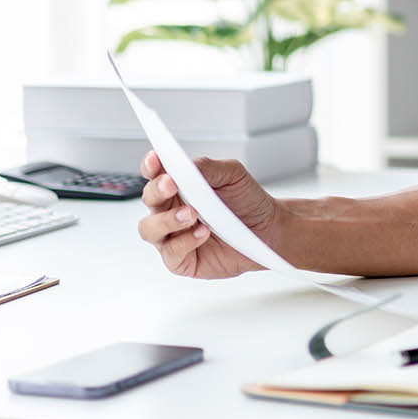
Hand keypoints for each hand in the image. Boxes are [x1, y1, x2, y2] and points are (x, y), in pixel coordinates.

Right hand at [136, 151, 280, 278]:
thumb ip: (207, 168)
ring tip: (191, 213)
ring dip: (167, 220)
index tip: (155, 158)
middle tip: (171, 184)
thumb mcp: (232, 174)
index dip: (151, 166)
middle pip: (150, 200)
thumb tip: (185, 165)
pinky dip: (186, 241)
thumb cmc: (246, 200)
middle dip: (157, 191)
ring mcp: (173, 236)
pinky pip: (172, 252)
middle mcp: (170, 211)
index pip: (155, 174)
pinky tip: (204, 232)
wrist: (267, 228)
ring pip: (150, 229)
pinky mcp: (182, 260)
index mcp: (178, 186)